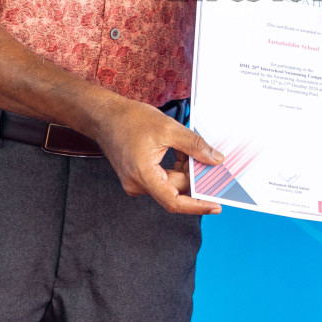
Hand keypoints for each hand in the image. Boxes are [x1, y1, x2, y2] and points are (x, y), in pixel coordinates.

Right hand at [91, 97, 224, 215]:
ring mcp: (136, 182)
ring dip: (184, 170)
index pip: (174, 202)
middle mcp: (137, 184)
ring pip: (170, 184)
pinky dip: (176, 167)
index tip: (215, 206)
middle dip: (193, 177)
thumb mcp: (169, 128)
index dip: (197, 206)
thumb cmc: (130, 119)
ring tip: (193, 151)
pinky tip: (182, 152)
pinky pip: (163, 178)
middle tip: (211, 162)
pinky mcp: (138, 176)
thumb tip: (215, 160)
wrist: (105, 115)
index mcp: (143, 176)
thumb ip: (194, 146)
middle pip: (175, 190)